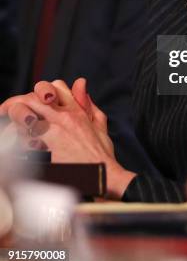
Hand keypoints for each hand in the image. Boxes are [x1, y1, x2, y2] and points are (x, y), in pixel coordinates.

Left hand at [0, 79, 135, 197]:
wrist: (103, 177)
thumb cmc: (101, 154)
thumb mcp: (99, 123)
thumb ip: (87, 102)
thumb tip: (80, 83)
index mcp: (75, 111)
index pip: (54, 87)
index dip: (41, 89)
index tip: (34, 99)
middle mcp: (62, 120)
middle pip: (32, 99)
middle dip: (16, 103)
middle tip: (5, 110)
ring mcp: (52, 136)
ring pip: (24, 119)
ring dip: (15, 123)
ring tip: (12, 128)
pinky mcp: (44, 154)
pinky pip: (23, 142)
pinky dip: (18, 141)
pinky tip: (19, 145)